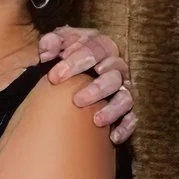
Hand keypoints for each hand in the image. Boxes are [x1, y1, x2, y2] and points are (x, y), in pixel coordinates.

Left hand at [38, 26, 135, 144]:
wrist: (67, 76)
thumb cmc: (62, 58)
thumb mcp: (55, 45)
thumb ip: (51, 42)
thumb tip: (47, 50)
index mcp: (100, 46)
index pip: (94, 49)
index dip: (75, 62)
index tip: (54, 77)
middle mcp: (116, 66)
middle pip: (113, 74)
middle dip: (96, 88)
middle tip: (77, 100)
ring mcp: (122, 87)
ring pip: (126, 97)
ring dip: (112, 109)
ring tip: (96, 120)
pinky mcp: (126, 108)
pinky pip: (132, 117)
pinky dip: (125, 127)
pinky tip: (112, 136)